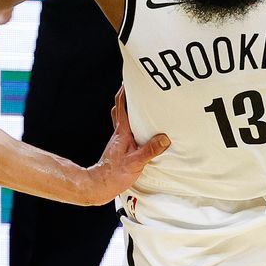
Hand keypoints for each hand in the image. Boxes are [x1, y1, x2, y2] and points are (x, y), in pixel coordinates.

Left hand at [82, 90, 168, 204]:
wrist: (100, 186)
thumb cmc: (114, 175)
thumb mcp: (135, 163)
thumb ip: (150, 150)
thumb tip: (165, 138)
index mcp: (122, 133)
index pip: (122, 106)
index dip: (125, 91)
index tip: (130, 79)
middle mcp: (119, 133)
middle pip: (121, 109)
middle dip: (127, 96)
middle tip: (138, 88)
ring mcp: (119, 140)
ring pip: (123, 119)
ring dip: (129, 110)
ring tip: (142, 105)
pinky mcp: (120, 148)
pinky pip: (127, 130)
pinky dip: (132, 124)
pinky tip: (141, 130)